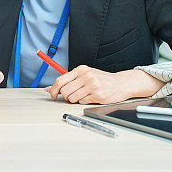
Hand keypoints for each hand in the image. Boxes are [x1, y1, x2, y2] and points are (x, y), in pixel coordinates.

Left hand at [45, 67, 164, 104]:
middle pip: (65, 91)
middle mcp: (86, 76)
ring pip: (72, 98)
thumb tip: (50, 88)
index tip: (52, 95)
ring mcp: (92, 86)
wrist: (121, 83)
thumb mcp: (85, 75)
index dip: (53, 89)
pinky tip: (91, 97)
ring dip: (75, 99)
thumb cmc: (101, 79)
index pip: (60, 80)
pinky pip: (82, 102)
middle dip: (65, 96)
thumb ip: (68, 80)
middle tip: (71, 96)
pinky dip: (84, 102)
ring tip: (83, 95)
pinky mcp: (98, 95)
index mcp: (81, 69)